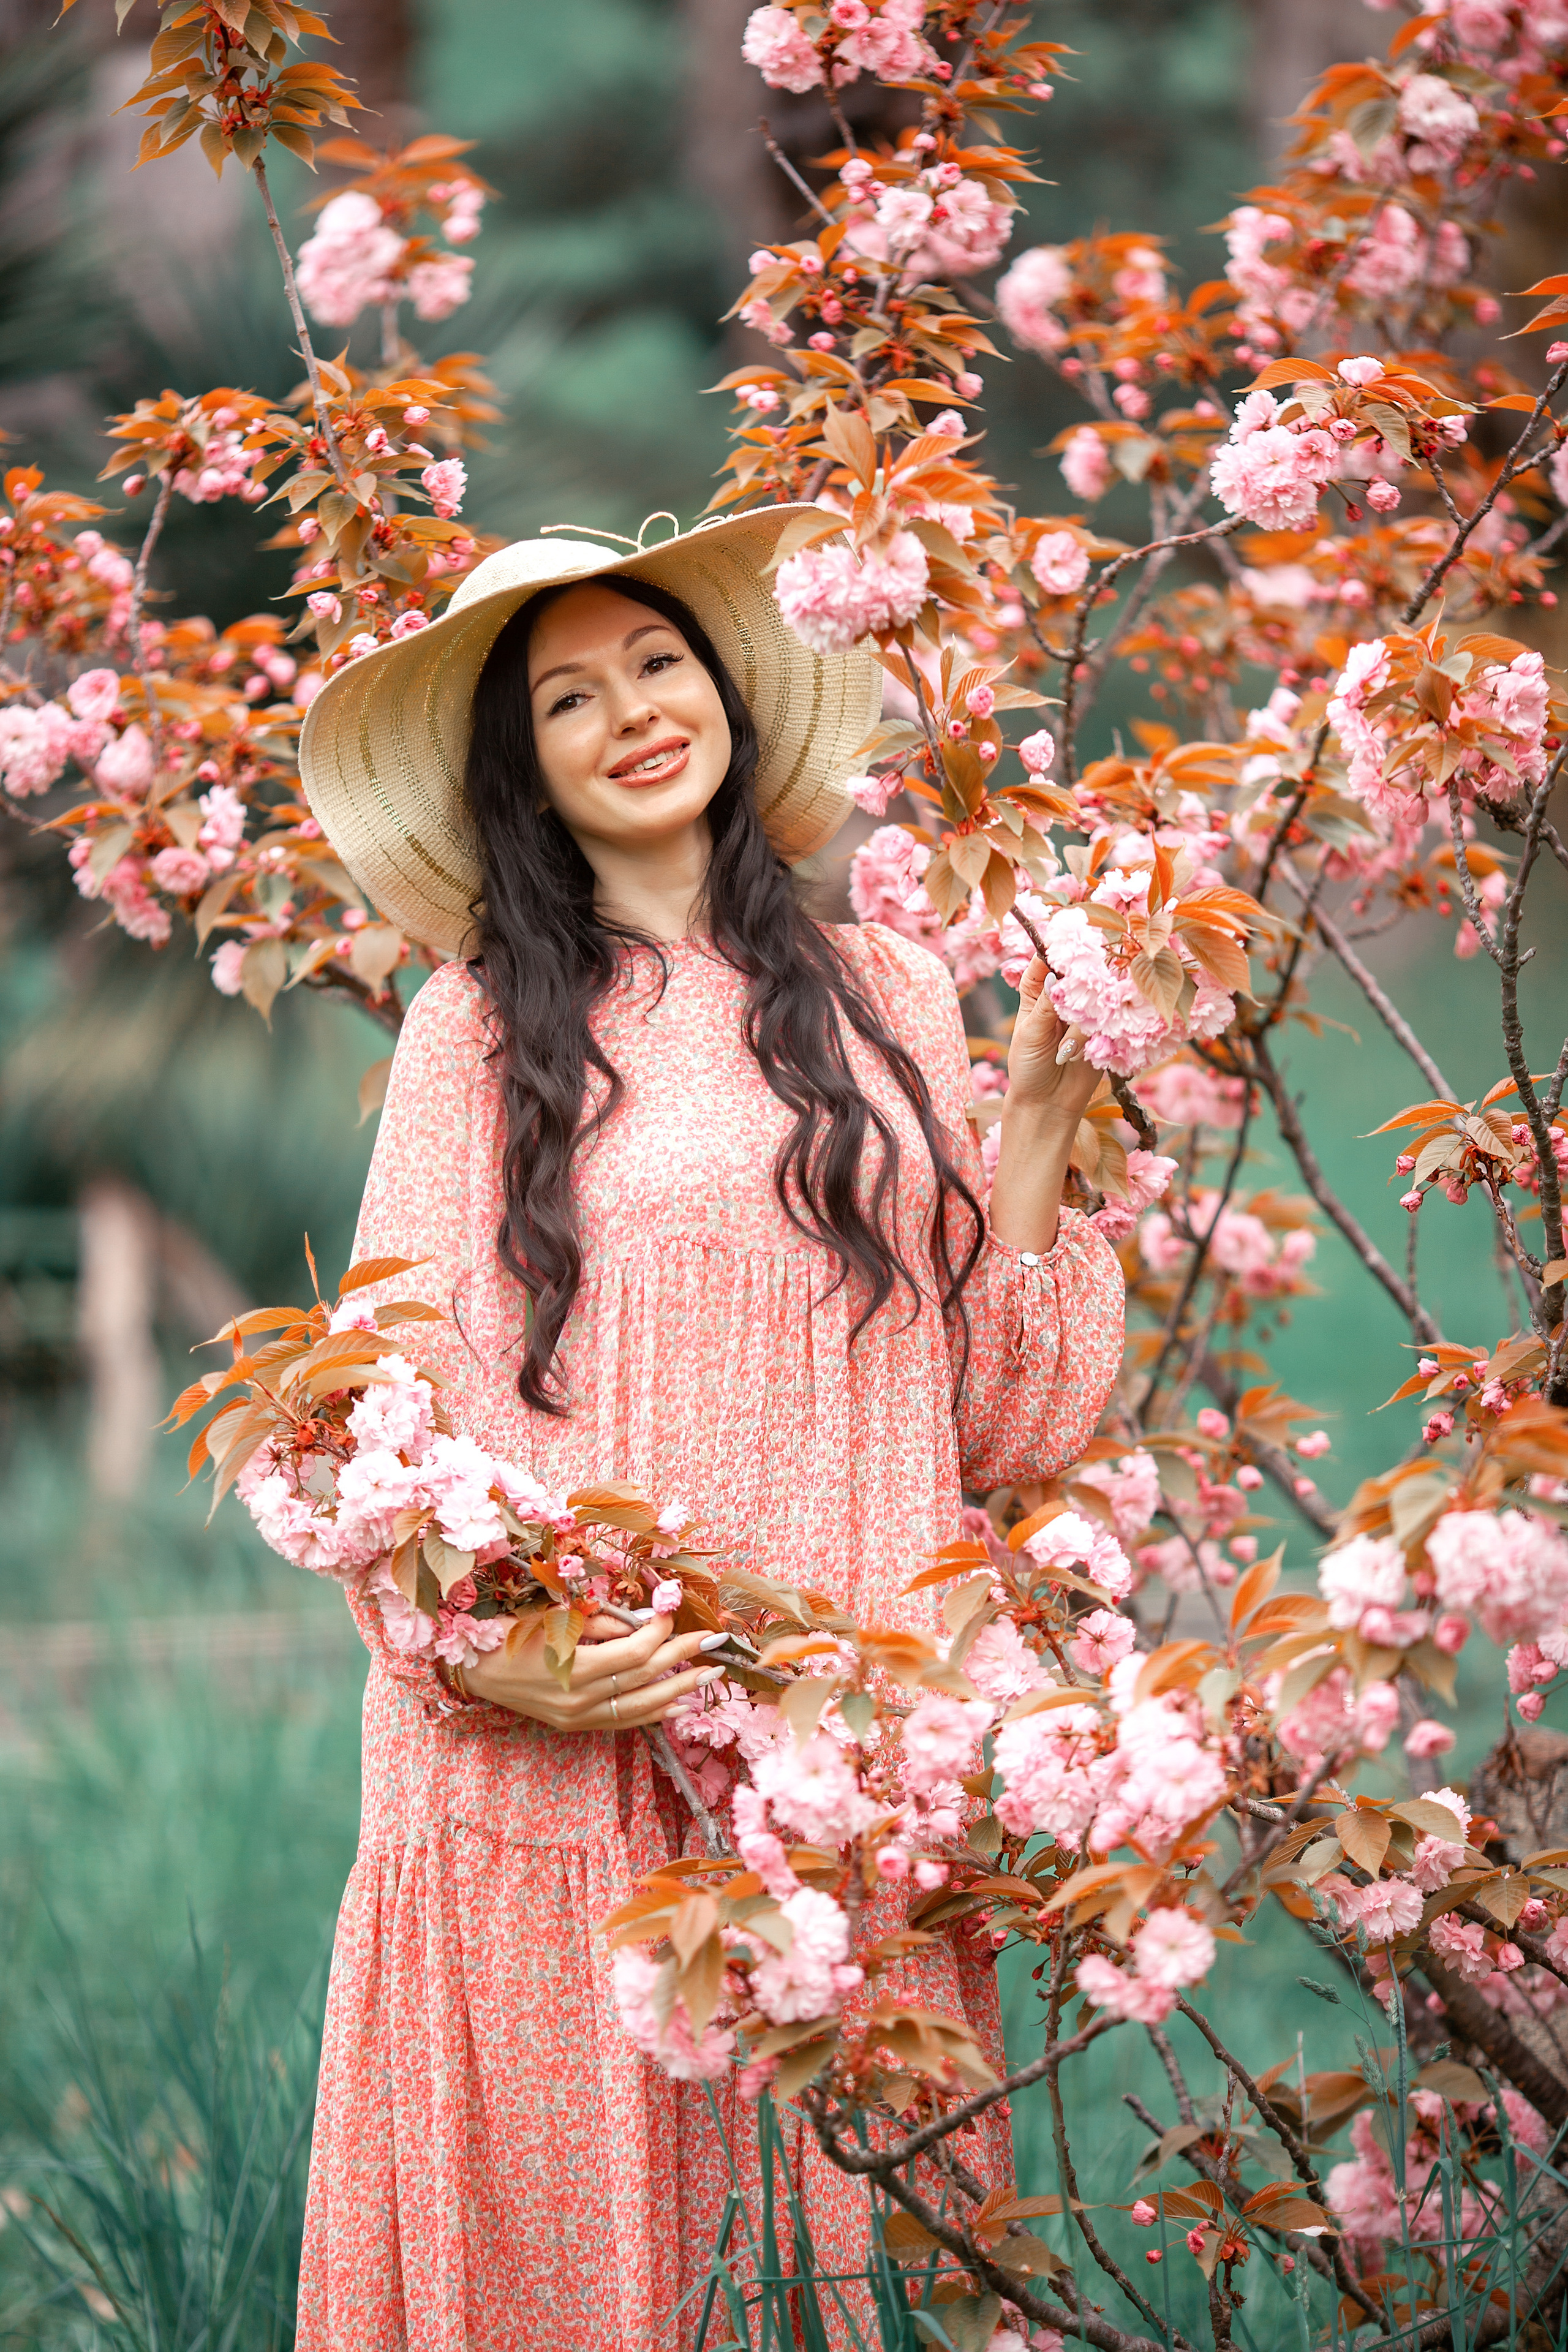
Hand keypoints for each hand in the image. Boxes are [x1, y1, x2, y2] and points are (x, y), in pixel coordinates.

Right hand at [461, 1611, 724, 1729]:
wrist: (475, 1670)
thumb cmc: (511, 1634)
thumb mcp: (554, 1618)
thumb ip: (600, 1623)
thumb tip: (644, 1624)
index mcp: (571, 1666)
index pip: (633, 1652)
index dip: (659, 1632)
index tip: (675, 1611)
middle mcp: (577, 1699)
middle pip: (643, 1678)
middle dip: (682, 1657)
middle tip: (715, 1641)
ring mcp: (577, 1717)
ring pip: (639, 1707)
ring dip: (679, 1690)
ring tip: (709, 1675)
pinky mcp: (575, 1726)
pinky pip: (622, 1722)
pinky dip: (653, 1714)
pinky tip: (679, 1706)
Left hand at [1005, 953, 1101, 1126]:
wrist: (1048, 1104)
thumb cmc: (1029, 1067)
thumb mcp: (1031, 1034)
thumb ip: (1046, 1005)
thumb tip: (1056, 975)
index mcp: (1039, 991)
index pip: (1046, 960)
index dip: (1056, 948)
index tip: (1068, 940)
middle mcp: (1065, 997)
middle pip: (1079, 972)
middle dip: (1083, 975)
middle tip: (1082, 987)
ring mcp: (1087, 1013)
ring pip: (1097, 994)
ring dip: (1090, 1011)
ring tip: (1071, 1042)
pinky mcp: (1106, 1030)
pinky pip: (1112, 1018)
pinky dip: (1107, 1025)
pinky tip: (1098, 1038)